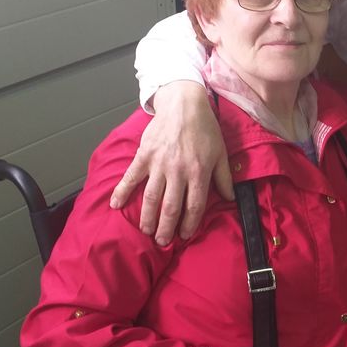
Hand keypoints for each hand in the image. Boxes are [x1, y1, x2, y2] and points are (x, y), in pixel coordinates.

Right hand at [110, 81, 232, 244]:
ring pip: (152, 197)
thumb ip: (224, 177)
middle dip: (166, 228)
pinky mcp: (144, 155)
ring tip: (146, 231)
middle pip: (171, 207)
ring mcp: (159, 164)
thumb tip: (231, 198)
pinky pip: (131, 177)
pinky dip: (122, 191)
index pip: (194, 205)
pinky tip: (115, 205)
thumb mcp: (221, 152)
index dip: (189, 224)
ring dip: (147, 217)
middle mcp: (178, 171)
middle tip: (162, 242)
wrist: (183, 104)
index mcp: (198, 172)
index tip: (185, 235)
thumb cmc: (205, 129)